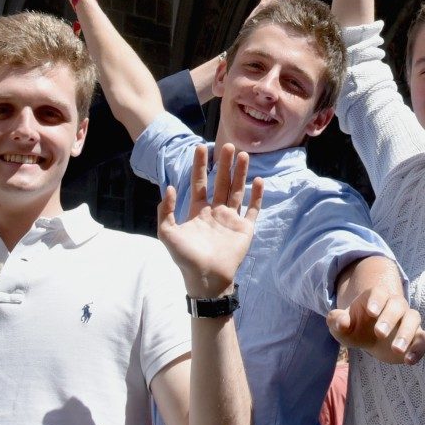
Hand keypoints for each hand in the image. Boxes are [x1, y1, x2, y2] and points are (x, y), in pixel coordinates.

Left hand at [159, 145, 261, 299]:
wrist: (206, 279)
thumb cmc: (185, 258)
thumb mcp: (167, 234)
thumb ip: (165, 211)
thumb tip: (169, 187)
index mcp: (198, 211)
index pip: (199, 183)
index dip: (199, 166)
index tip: (200, 147)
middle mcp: (216, 212)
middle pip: (221, 182)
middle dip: (224, 164)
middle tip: (228, 145)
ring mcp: (231, 219)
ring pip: (237, 191)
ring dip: (240, 173)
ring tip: (244, 155)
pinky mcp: (245, 229)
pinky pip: (253, 209)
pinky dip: (257, 196)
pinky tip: (258, 181)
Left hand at [327, 275, 424, 365]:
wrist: (370, 338)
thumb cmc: (355, 328)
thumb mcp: (341, 327)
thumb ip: (337, 321)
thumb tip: (342, 322)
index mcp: (376, 298)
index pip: (379, 292)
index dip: (376, 300)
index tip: (371, 312)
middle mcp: (395, 306)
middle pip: (398, 304)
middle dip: (389, 318)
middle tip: (379, 334)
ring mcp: (407, 320)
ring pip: (413, 318)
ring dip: (407, 333)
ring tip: (396, 350)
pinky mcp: (416, 336)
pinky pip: (423, 339)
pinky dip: (419, 348)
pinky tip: (408, 361)